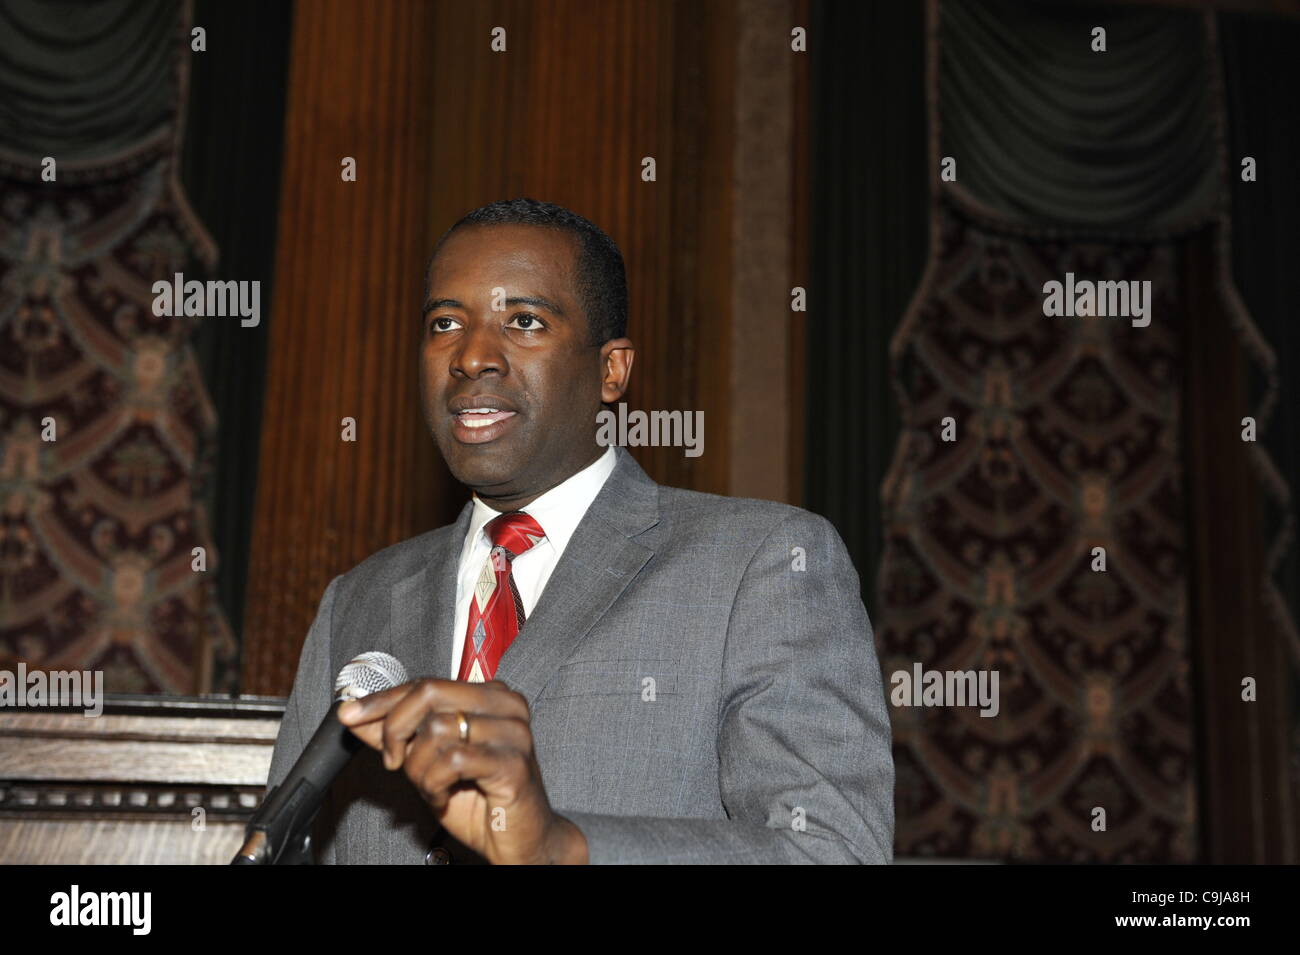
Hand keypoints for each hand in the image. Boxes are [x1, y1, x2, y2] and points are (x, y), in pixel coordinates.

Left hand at [336, 678, 587, 863]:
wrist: (521, 839)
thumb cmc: (480, 800)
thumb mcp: (429, 763)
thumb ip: (398, 736)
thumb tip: (357, 715)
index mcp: (490, 695)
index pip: (426, 683)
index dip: (382, 699)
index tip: (350, 713)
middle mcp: (506, 705)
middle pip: (429, 693)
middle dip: (396, 729)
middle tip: (393, 761)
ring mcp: (513, 733)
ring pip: (436, 729)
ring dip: (418, 768)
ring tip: (431, 787)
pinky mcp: (513, 763)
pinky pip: (452, 761)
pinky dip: (434, 784)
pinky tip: (443, 797)